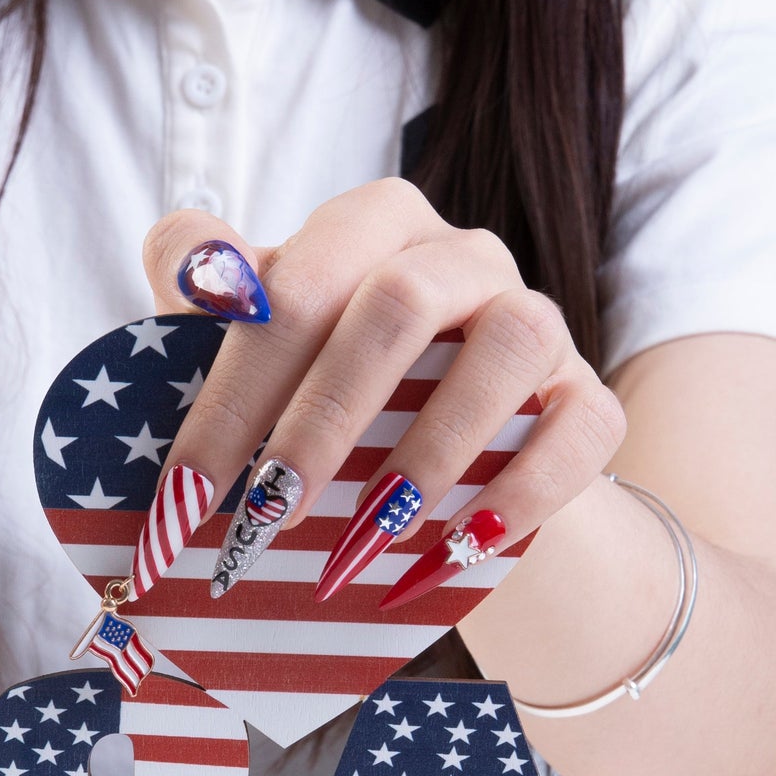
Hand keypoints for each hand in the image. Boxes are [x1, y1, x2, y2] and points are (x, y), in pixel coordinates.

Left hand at [134, 179, 625, 604]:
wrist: (457, 466)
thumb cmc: (336, 395)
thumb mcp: (267, 345)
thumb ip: (219, 301)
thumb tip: (188, 269)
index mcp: (370, 226)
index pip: (298, 282)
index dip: (234, 389)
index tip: (186, 493)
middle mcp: (461, 254)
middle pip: (397, 304)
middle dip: (320, 422)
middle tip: (266, 519)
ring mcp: (538, 318)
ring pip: (507, 346)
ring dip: (428, 452)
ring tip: (363, 539)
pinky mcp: (590, 395)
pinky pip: (579, 428)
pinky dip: (520, 493)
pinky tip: (454, 548)